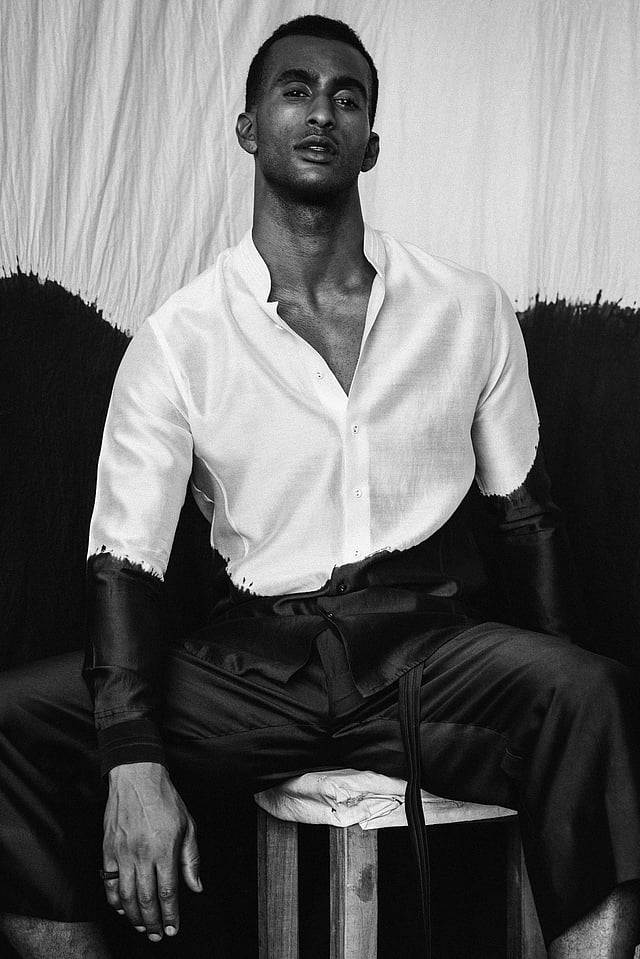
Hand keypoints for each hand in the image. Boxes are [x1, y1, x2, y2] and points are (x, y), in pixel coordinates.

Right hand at [102, 761, 201, 940]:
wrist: (136, 777)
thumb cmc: (165, 799)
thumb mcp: (188, 825)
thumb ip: (192, 859)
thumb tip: (196, 886)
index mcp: (164, 849)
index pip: (168, 892)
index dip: (171, 915)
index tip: (174, 928)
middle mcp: (142, 854)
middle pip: (146, 899)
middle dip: (154, 922)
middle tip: (158, 935)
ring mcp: (122, 854)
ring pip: (126, 896)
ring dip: (134, 916)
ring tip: (142, 927)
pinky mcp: (108, 850)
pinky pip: (109, 883)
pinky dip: (114, 900)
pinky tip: (121, 908)